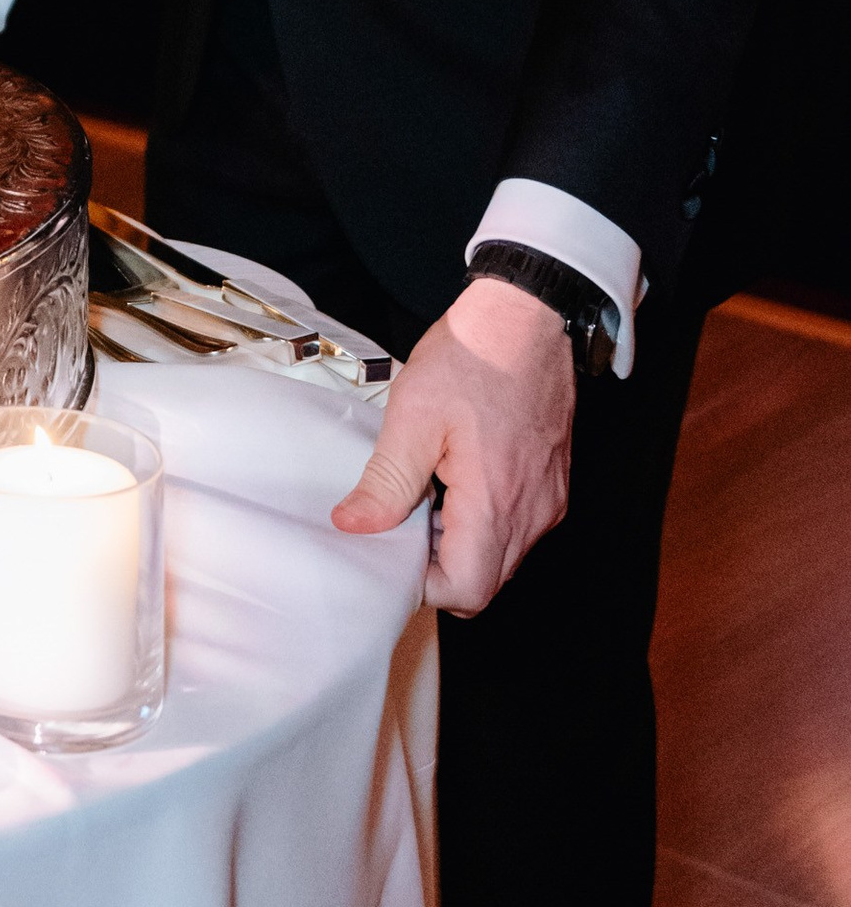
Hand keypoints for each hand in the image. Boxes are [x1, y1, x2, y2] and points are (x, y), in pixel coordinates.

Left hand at [330, 274, 576, 610]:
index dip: (423, 584)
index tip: (392, 553)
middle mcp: (533, 513)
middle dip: (437, 564)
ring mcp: (548, 500)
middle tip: (401, 520)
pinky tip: (453, 478)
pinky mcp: (552, 484)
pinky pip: (516, 527)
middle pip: (484, 581)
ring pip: (500, 556)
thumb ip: (386, 481)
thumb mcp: (413, 416)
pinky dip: (481, 519)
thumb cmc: (475, 356)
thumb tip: (355, 525)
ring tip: (425, 492)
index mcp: (497, 502)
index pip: (467, 590)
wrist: (526, 316)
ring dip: (458, 541)